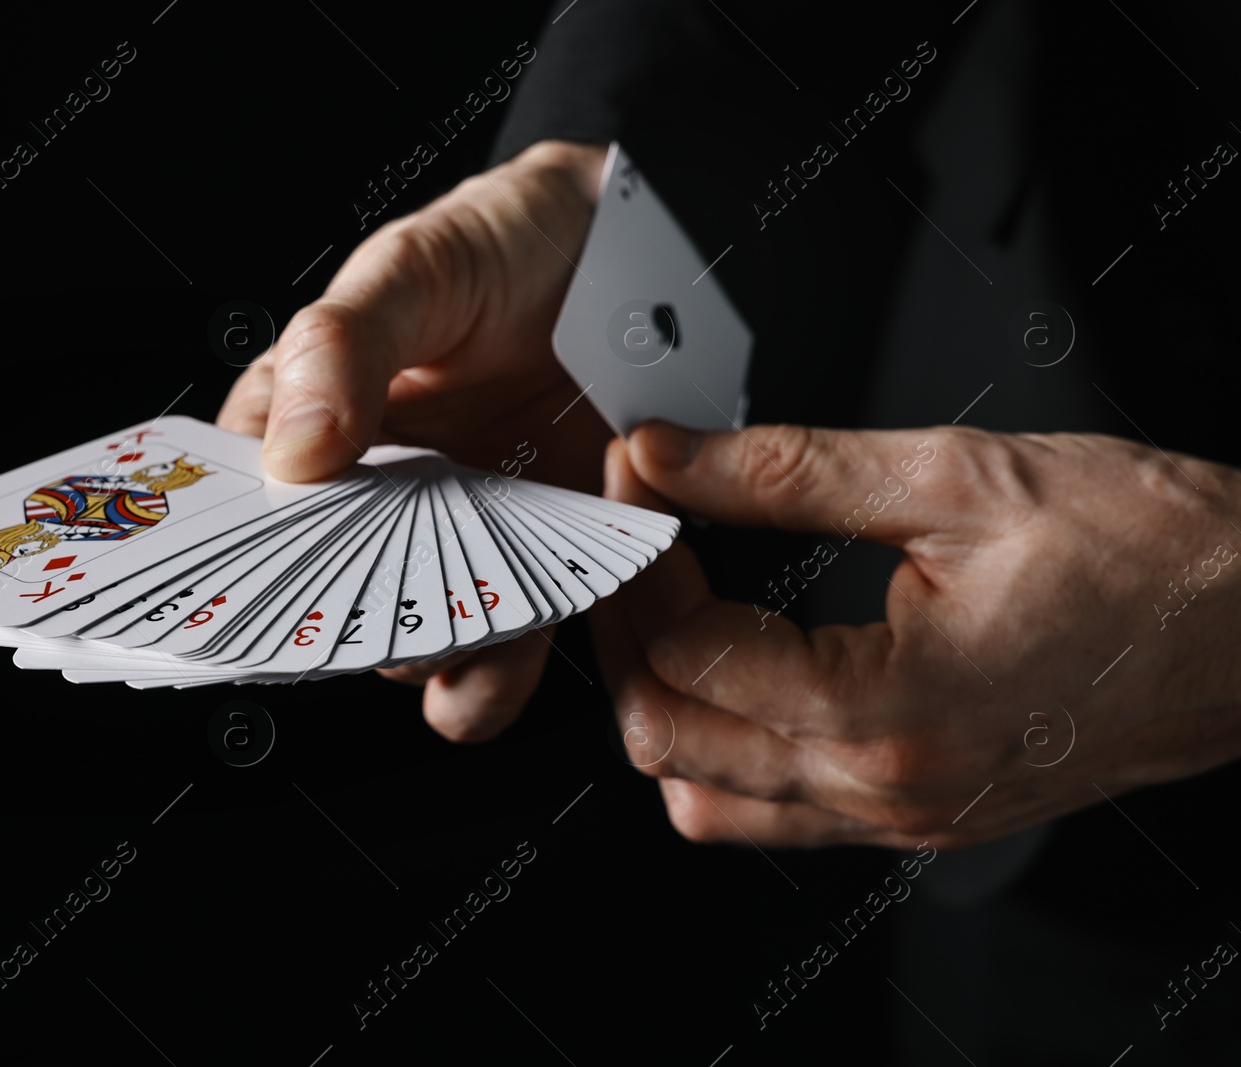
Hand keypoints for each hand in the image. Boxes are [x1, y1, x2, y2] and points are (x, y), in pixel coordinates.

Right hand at [217, 140, 610, 742]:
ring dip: (430, 664)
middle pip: (330, 597)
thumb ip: (341, 345)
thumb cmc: (513, 244)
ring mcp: (458, 539)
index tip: (256, 592)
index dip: (242, 556)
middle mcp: (379, 493)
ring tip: (459, 643)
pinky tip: (530, 629)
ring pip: (412, 644)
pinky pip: (504, 653)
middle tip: (380, 618)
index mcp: (318, 419)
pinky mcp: (534, 570)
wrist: (644, 256)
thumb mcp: (414, 267)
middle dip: (346, 626)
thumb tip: (291, 452)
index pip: (248, 503)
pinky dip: (508, 670)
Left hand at [592, 421, 1240, 847]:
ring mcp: (901, 817)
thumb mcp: (957, 478)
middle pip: (668, 743)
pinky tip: (747, 666)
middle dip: (629, 632)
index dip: (640, 553)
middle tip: (643, 544)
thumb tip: (671, 456)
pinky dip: (728, 747)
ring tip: (684, 604)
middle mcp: (885, 787)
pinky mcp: (920, 817)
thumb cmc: (1155, 553)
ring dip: (670, 701)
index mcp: (889, 708)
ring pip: (705, 800)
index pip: (684, 652)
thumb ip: (786, 471)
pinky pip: (774, 814)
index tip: (642, 483)